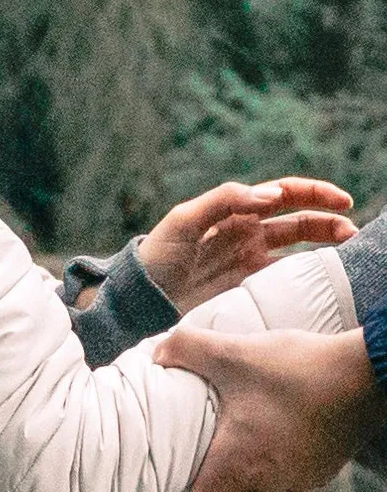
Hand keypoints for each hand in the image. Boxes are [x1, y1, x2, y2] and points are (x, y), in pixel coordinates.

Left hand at [127, 327, 385, 491]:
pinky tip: (250, 443)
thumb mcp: (232, 353)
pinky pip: (275, 483)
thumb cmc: (298, 370)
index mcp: (233, 472)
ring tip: (204, 466)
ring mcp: (292, 485)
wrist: (371, 378)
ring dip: (224, 491)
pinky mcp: (315, 473)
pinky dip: (255, 474)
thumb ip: (184, 350)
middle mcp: (262, 489)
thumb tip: (154, 354)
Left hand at [137, 178, 355, 313]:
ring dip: (322, 244)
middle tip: (351, 232)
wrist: (139, 297)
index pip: (282, 194)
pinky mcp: (246, 284)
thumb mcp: (183, 220)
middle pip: (297, 219)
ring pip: (296, 246)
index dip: (314, 193)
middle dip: (327, 220)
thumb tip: (270, 194)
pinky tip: (321, 276)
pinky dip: (305, 272)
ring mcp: (248, 258)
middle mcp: (246, 231)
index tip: (342, 201)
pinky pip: (283, 274)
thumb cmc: (156, 255)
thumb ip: (225, 201)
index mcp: (233, 209)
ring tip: (346, 250)